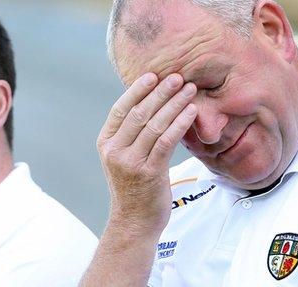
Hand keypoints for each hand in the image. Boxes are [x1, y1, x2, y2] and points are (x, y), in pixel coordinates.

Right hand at [97, 72, 197, 234]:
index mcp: (106, 143)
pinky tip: (192, 111)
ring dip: (174, 104)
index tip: (153, 75)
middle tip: (177, 76)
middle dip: (160, 92)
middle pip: (139, 113)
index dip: (137, 90)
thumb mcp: (123, 158)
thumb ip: (130, 135)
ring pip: (155, 125)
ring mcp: (131, 162)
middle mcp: (115, 151)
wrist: (134, 222)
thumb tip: (150, 104)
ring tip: (189, 90)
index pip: (120, 109)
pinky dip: (180, 123)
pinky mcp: (149, 173)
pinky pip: (167, 141)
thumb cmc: (134, 187)